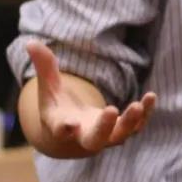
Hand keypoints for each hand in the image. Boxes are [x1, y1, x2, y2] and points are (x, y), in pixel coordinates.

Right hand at [26, 40, 155, 157]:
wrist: (73, 131)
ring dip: (130, 122)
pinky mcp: (121, 131)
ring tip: (139, 104)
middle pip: (95, 139)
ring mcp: (105, 136)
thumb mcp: (48, 87)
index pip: (60, 131)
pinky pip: (136, 126)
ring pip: (120, 136)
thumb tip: (31, 42)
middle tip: (112, 110)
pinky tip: (151, 97)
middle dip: (104, 128)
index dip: (64, 129)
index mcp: (61, 126)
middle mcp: (84, 136)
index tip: (69, 125)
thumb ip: (44, 67)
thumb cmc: (58, 106)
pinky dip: (145, 114)